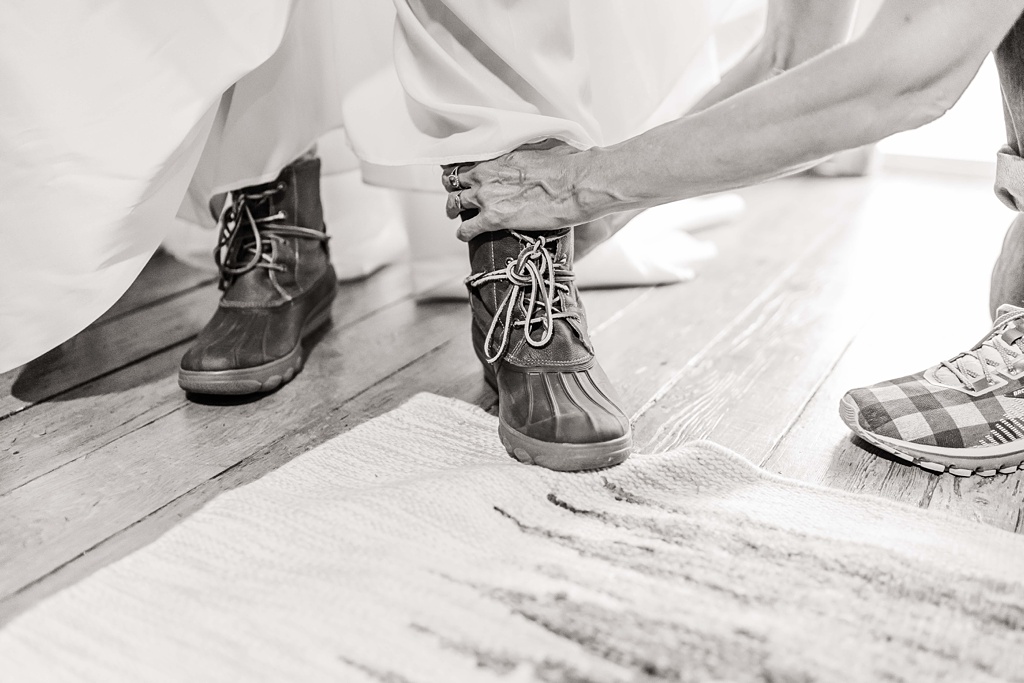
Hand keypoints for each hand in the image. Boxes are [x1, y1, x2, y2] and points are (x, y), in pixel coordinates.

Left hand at [442, 141, 590, 240]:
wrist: (577, 183)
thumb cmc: (567, 164)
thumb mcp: (541, 146)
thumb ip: (525, 152)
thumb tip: (532, 154)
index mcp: (497, 156)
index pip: (464, 159)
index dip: (460, 169)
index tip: (460, 174)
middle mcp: (486, 174)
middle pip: (453, 181)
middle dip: (453, 188)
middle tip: (457, 195)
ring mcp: (487, 197)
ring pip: (454, 204)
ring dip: (453, 210)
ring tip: (456, 215)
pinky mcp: (494, 219)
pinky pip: (466, 229)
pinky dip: (463, 233)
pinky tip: (465, 236)